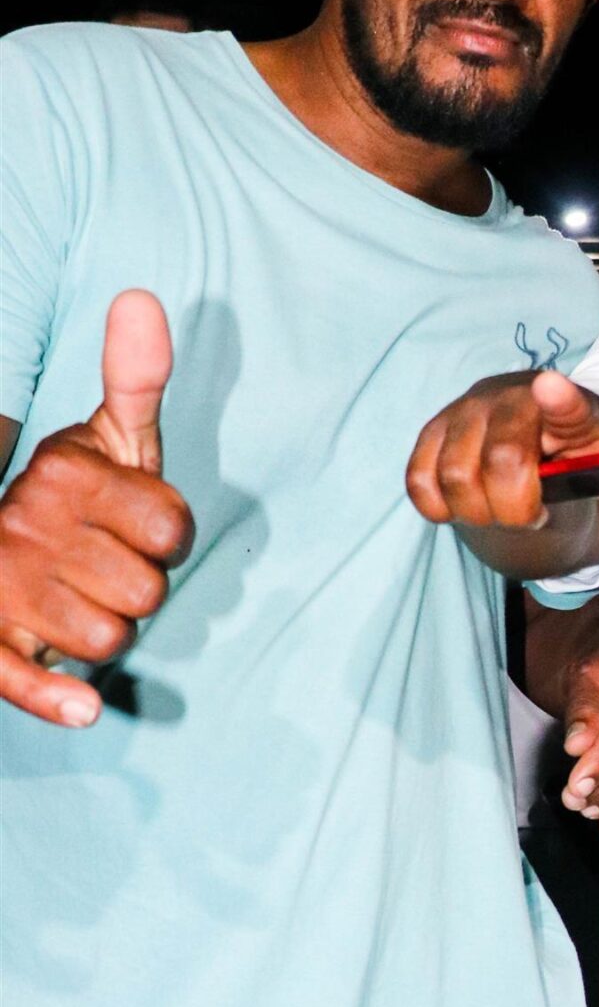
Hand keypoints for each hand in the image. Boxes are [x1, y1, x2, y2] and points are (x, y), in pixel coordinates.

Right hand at [0, 290, 192, 725]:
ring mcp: (1, 583)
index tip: (137, 526)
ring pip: (110, 641)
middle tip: (103, 569)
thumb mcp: (110, 436)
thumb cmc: (76, 498)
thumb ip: (135, 378)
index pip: (173, 530)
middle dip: (139, 589)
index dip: (168, 538)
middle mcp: (24, 524)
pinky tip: (85, 708)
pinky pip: (23, 680)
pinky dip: (58, 700)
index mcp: (63, 472)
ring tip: (77, 602)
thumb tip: (142, 298)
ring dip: (107, 634)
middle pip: (147, 592)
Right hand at [405, 369, 598, 558]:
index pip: (566, 402)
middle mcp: (513, 398)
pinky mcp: (433, 429)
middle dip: (516, 508)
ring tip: (501, 506)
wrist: (545, 428)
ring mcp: (467, 410)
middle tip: (532, 511)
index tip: (551, 385)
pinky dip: (437, 505)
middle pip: (502, 463)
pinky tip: (463, 505)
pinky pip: (419, 479)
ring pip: (455, 476)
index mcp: (572, 407)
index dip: (559, 398)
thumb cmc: (589, 454)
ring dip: (479, 512)